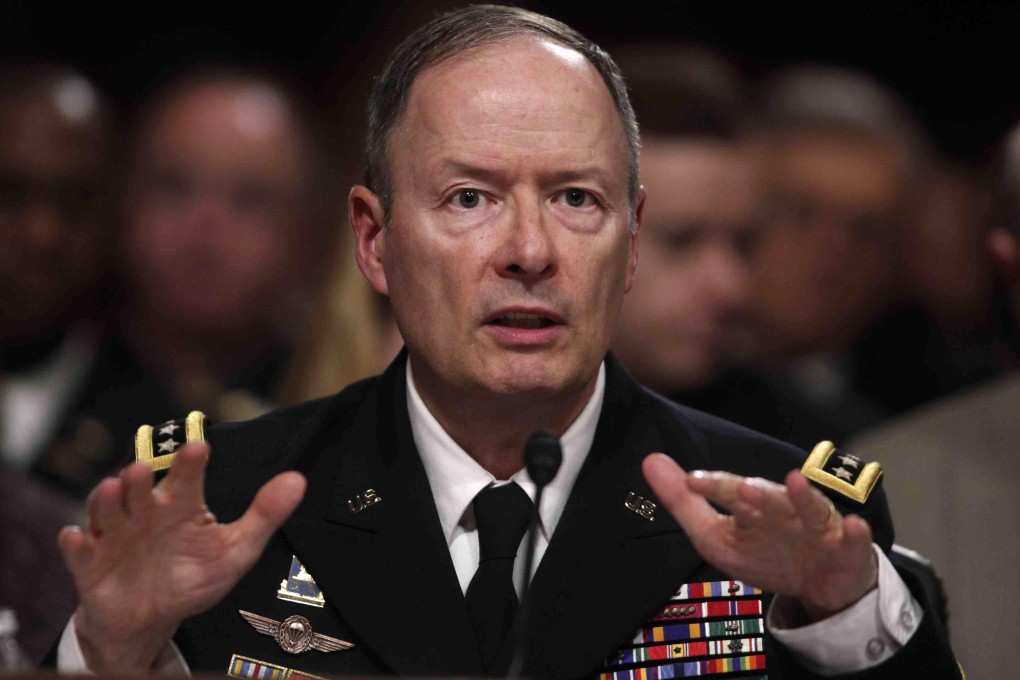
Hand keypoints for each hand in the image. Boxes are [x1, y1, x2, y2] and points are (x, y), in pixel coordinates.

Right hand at [58, 442, 305, 672]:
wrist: (151, 619)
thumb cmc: (193, 576)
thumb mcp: (235, 549)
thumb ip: (265, 515)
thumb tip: (298, 481)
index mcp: (181, 506)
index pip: (186, 476)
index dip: (190, 462)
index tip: (198, 447)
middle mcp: (146, 513)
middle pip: (139, 488)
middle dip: (139, 479)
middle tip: (143, 470)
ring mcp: (115, 536)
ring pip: (106, 511)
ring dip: (106, 500)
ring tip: (112, 488)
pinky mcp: (90, 564)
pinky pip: (78, 551)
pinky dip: (76, 544)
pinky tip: (77, 537)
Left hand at [642, 453, 876, 620]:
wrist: (822, 583)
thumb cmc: (765, 552)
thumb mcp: (715, 535)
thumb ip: (683, 502)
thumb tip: (650, 461)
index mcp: (752, 507)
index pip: (730, 493)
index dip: (712, 486)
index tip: (691, 481)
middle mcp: (785, 510)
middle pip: (770, 499)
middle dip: (757, 493)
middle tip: (742, 488)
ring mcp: (818, 528)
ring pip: (811, 511)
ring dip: (804, 498)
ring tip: (794, 482)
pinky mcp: (848, 549)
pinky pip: (854, 542)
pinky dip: (856, 534)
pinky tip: (855, 527)